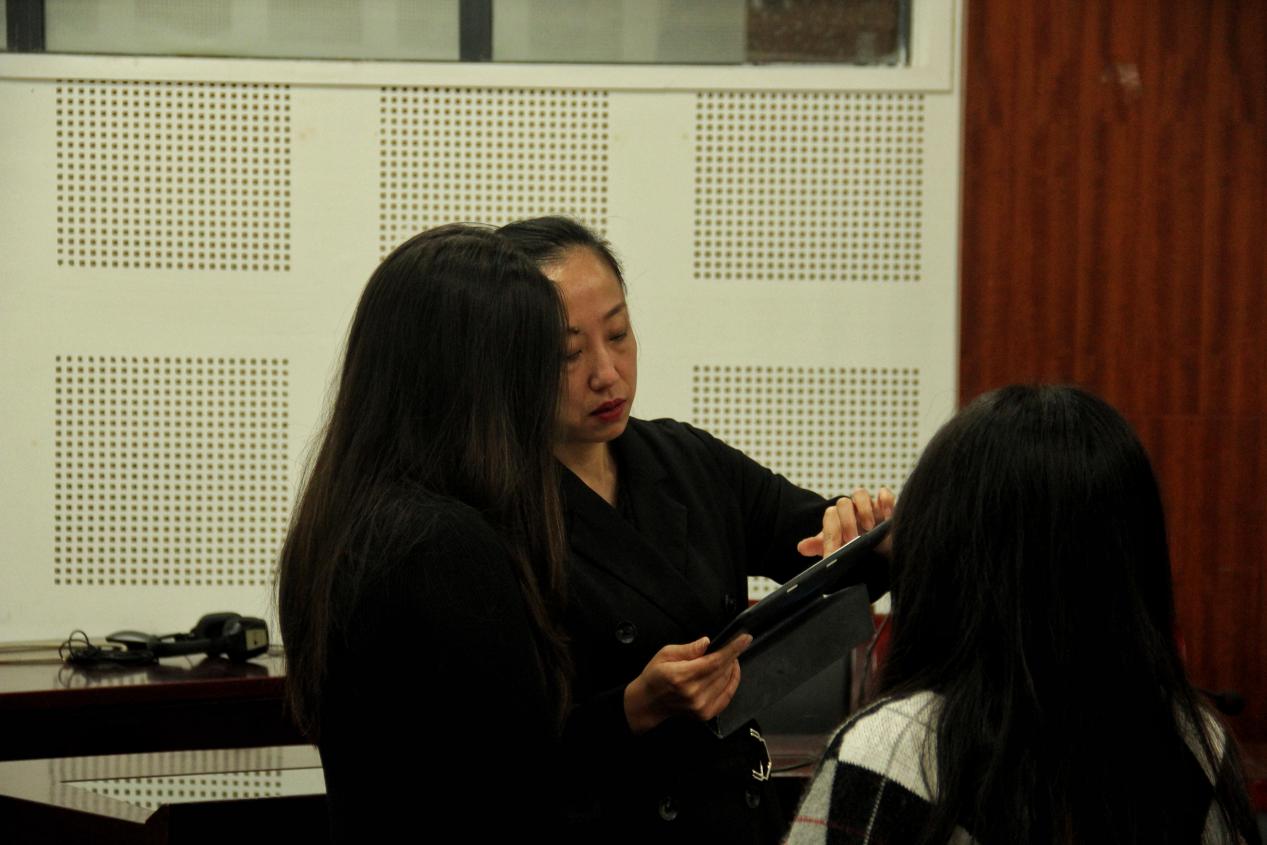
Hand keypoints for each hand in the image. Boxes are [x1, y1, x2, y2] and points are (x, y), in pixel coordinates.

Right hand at [622, 633, 752, 734]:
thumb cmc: (655, 676)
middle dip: (734, 655)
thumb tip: (707, 642)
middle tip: (738, 643)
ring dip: (732, 667)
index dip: (732, 649)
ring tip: (729, 656)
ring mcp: (701, 706)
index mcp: (682, 676)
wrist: (648, 702)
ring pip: (727, 682)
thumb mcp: (665, 654)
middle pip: (723, 671)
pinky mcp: (705, 714)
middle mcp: (693, 693)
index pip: (715, 661)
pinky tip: (730, 672)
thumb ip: (688, 649)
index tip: (745, 638)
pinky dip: (732, 682)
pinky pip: (727, 696)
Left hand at [797, 486, 895, 557]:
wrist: (879, 551)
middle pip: (843, 502)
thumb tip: (801, 548)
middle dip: (847, 520)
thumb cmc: (855, 548)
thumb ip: (820, 545)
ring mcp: (868, 505)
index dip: (832, 531)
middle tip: (852, 538)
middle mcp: (851, 508)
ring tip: (869, 528)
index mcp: (837, 517)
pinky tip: (887, 517)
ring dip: (864, 509)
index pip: (830, 516)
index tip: (836, 549)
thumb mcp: (838, 548)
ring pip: (860, 493)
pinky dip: (885, 501)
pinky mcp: (886, 505)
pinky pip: (884, 494)